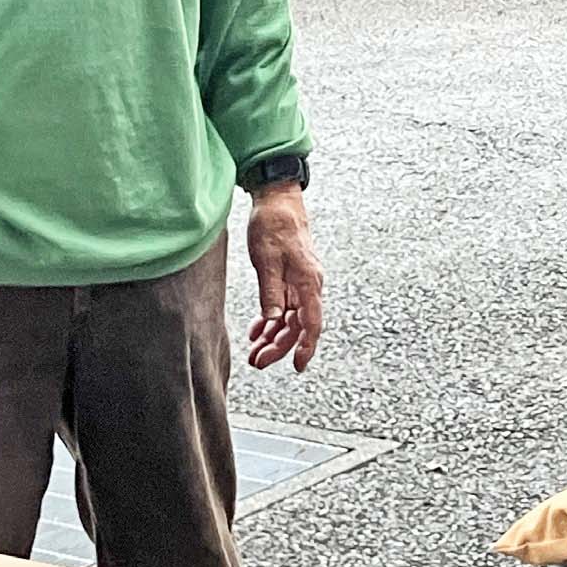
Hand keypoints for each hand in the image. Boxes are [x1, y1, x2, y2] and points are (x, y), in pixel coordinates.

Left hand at [245, 185, 324, 370]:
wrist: (278, 200)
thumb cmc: (274, 226)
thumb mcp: (267, 260)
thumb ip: (272, 292)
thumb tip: (276, 320)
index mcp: (308, 280)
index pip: (312, 321)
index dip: (307, 346)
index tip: (299, 366)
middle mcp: (309, 284)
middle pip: (299, 325)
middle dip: (280, 346)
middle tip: (258, 362)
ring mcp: (301, 281)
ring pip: (291, 318)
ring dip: (274, 336)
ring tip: (254, 352)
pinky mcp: (291, 278)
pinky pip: (284, 306)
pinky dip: (271, 320)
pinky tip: (257, 330)